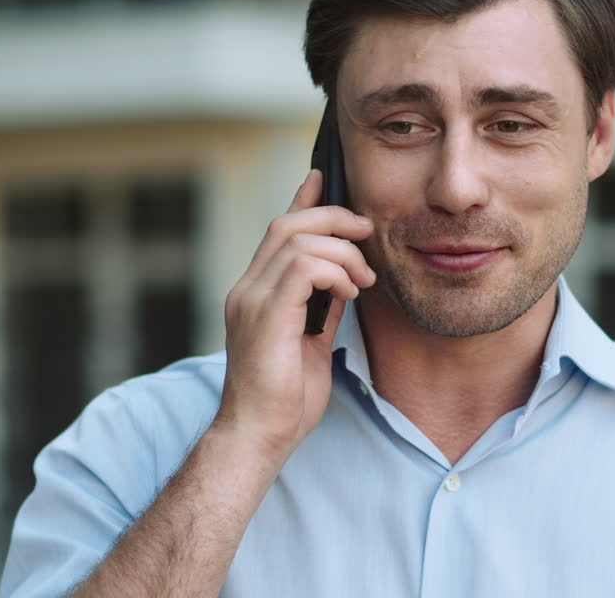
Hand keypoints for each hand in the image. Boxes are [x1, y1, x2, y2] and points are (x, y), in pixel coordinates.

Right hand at [217, 169, 375, 458]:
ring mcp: (251, 300)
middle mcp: (247, 289)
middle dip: (333, 218)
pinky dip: (334, 271)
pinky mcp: (264, 315)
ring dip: (342, 252)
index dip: (302, 201)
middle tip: (367, 233)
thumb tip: (345, 279)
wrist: (259, 435)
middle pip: (287, 224)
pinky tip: (350, 292)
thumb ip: (321, 306)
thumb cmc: (286, 399)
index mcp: (256, 293)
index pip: (278, 233)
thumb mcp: (312, 341)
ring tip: (363, 280)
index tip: (323, 179)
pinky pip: (301, 267)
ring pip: (297, 240)